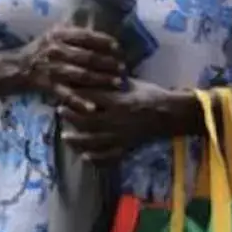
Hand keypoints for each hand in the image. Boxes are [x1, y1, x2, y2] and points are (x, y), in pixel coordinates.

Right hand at [21, 25, 122, 109]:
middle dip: (108, 63)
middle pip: (87, 57)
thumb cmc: (39, 49)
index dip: (104, 42)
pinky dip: (80, 102)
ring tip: (118, 83)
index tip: (118, 48)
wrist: (17, 66)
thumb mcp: (53, 33)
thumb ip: (72, 30)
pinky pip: (66, 94)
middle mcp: (55, 50)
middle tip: (123, 68)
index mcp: (58, 35)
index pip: (86, 37)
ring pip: (81, 75)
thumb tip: (94, 22)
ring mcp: (52, 68)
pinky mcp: (48, 84)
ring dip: (101, 80)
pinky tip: (93, 107)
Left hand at [57, 79, 177, 156]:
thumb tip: (93, 72)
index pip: (91, 99)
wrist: (170, 113)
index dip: (75, 96)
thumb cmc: (151, 94)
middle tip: (60, 112)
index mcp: (118, 102)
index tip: (64, 92)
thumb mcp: (132, 83)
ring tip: (65, 137)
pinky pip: (109, 157)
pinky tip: (85, 157)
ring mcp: (121, 137)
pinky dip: (96, 159)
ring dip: (77, 140)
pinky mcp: (127, 148)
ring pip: (94, 141)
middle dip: (71, 117)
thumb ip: (112, 81)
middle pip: (88, 121)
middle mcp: (117, 120)